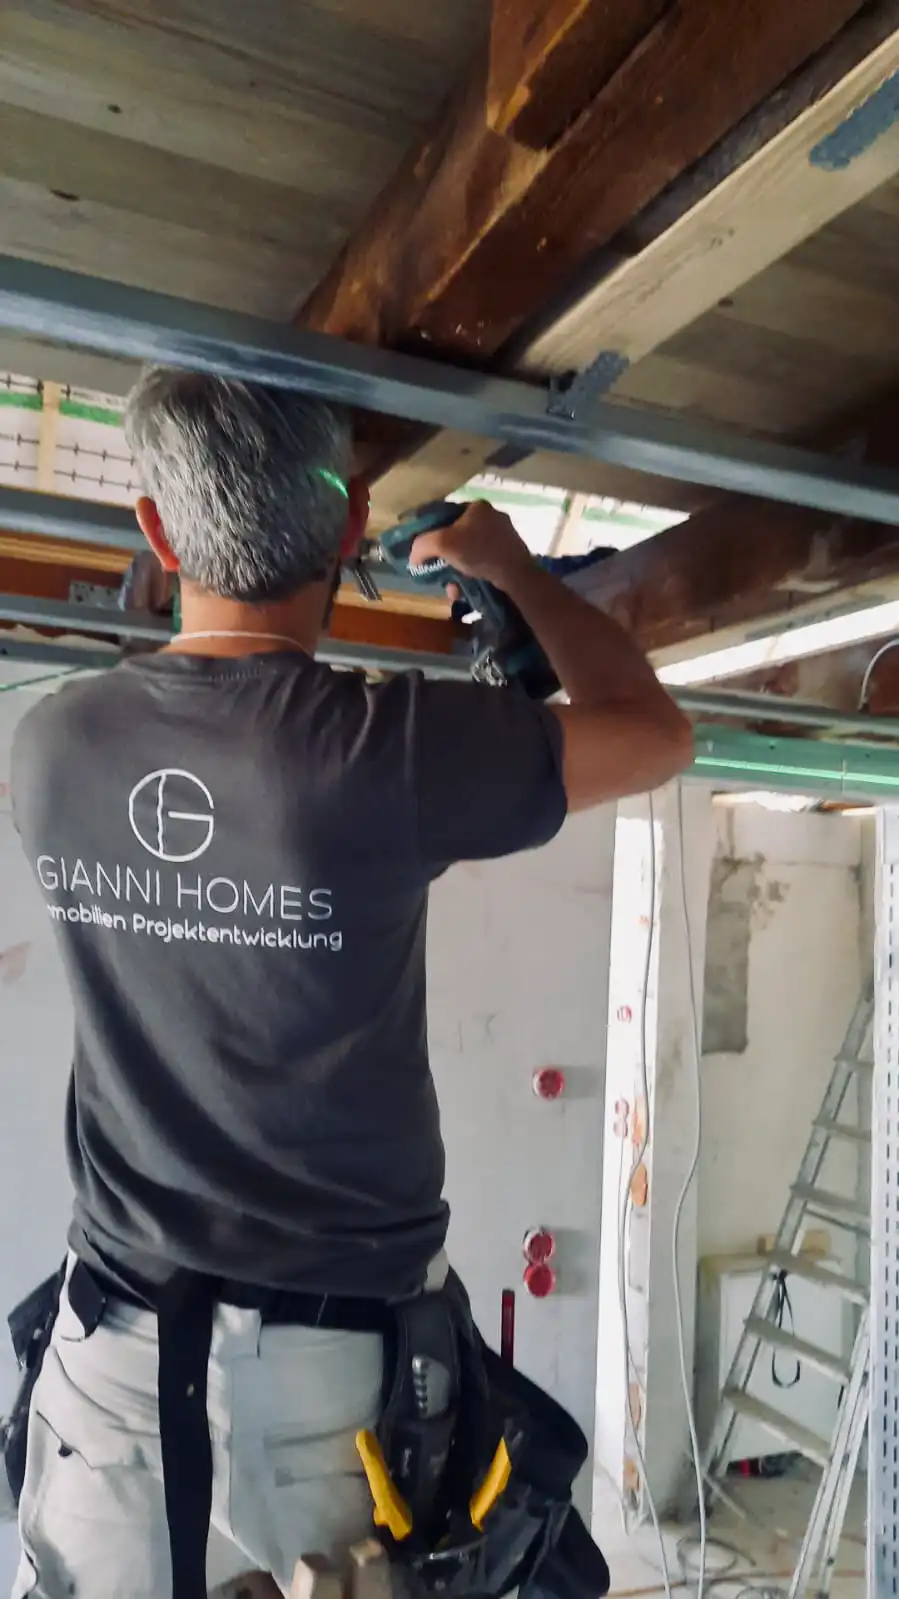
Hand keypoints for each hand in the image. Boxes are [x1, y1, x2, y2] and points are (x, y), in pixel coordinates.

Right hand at [410, 501, 532, 589]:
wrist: (516, 574)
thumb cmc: (478, 552)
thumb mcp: (442, 544)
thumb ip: (422, 546)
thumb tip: (414, 558)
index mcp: (477, 506)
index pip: (447, 515)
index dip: (432, 532)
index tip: (426, 550)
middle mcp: (492, 516)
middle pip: (458, 537)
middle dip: (445, 558)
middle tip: (438, 571)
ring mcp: (504, 535)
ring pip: (470, 552)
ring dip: (457, 570)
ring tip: (452, 587)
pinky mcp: (510, 553)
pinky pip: (483, 561)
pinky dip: (472, 574)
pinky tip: (466, 588)